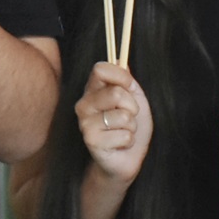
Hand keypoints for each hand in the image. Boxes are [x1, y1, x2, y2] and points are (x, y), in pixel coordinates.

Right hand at [77, 61, 151, 183]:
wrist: (126, 158)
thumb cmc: (129, 127)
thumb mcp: (134, 99)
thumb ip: (126, 81)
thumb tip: (120, 60)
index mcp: (93, 91)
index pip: (100, 69)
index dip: (121, 76)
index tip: (129, 87)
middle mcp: (84, 104)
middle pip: (116, 93)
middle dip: (132, 107)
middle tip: (128, 117)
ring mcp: (86, 123)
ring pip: (123, 116)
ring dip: (131, 127)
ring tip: (124, 132)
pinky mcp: (91, 140)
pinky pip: (124, 135)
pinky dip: (129, 140)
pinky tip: (120, 144)